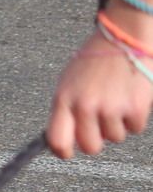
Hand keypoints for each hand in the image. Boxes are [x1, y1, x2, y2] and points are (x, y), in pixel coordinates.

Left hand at [46, 27, 152, 159]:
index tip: (67, 153)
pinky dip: (134, 117)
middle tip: (99, 124)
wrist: (122, 38)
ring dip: (117, 124)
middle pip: (89, 147)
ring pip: (115, 138)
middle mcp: (84, 106)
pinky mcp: (135, 109)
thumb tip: (66, 138)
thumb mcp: (70, 81)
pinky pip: (134, 128)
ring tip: (115, 99)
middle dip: (96, 140)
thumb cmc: (94, 61)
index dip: (62, 151)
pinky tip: (129, 96)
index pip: (56, 138)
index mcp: (64, 98)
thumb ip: (67, 108)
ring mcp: (110, 108)